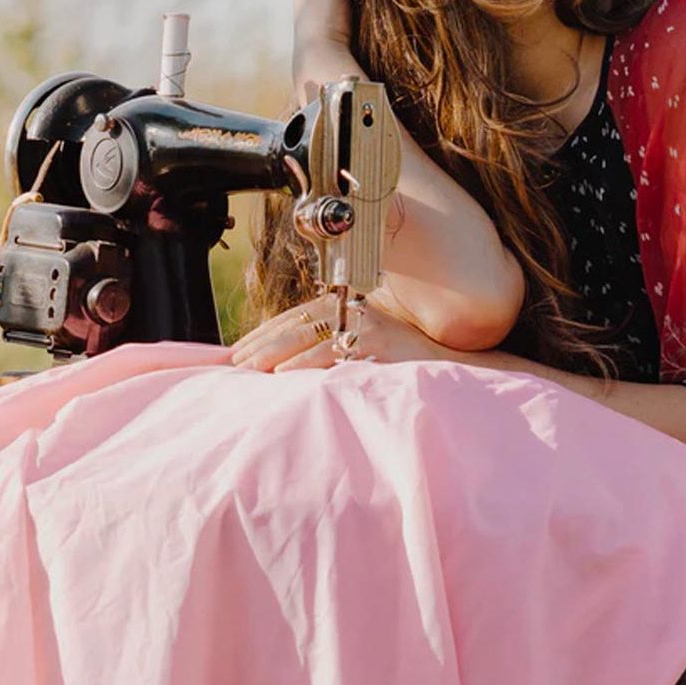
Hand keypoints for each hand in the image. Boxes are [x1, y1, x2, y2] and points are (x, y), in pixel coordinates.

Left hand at [228, 287, 450, 371]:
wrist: (451, 368)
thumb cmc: (402, 364)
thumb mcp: (360, 350)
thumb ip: (329, 351)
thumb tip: (283, 368)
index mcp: (345, 308)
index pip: (294, 317)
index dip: (264, 333)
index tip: (238, 351)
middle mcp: (354, 310)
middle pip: (296, 323)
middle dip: (261, 344)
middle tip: (234, 363)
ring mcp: (367, 324)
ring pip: (310, 335)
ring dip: (276, 353)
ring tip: (250, 370)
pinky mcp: (379, 343)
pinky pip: (335, 352)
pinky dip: (306, 364)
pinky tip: (285, 376)